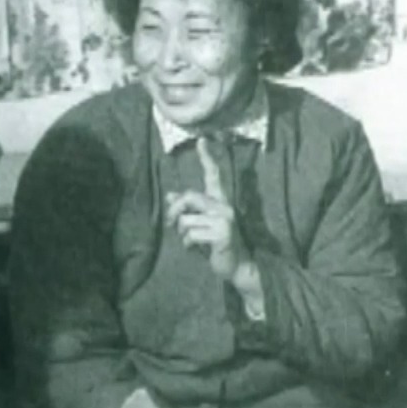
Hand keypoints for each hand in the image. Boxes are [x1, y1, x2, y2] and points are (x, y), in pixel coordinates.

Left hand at [165, 137, 248, 281]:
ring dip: (181, 235)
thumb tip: (169, 196)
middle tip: (170, 224)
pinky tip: (197, 250)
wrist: (237, 266)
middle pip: (189, 197)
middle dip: (174, 211)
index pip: (214, 176)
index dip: (207, 159)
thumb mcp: (200, 225)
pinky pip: (191, 235)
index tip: (202, 140)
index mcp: (220, 202)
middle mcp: (224, 206)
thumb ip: (186, 210)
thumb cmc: (217, 245)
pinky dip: (188, 246)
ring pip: (186, 221)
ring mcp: (225, 220)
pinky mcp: (222, 234)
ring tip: (191, 242)